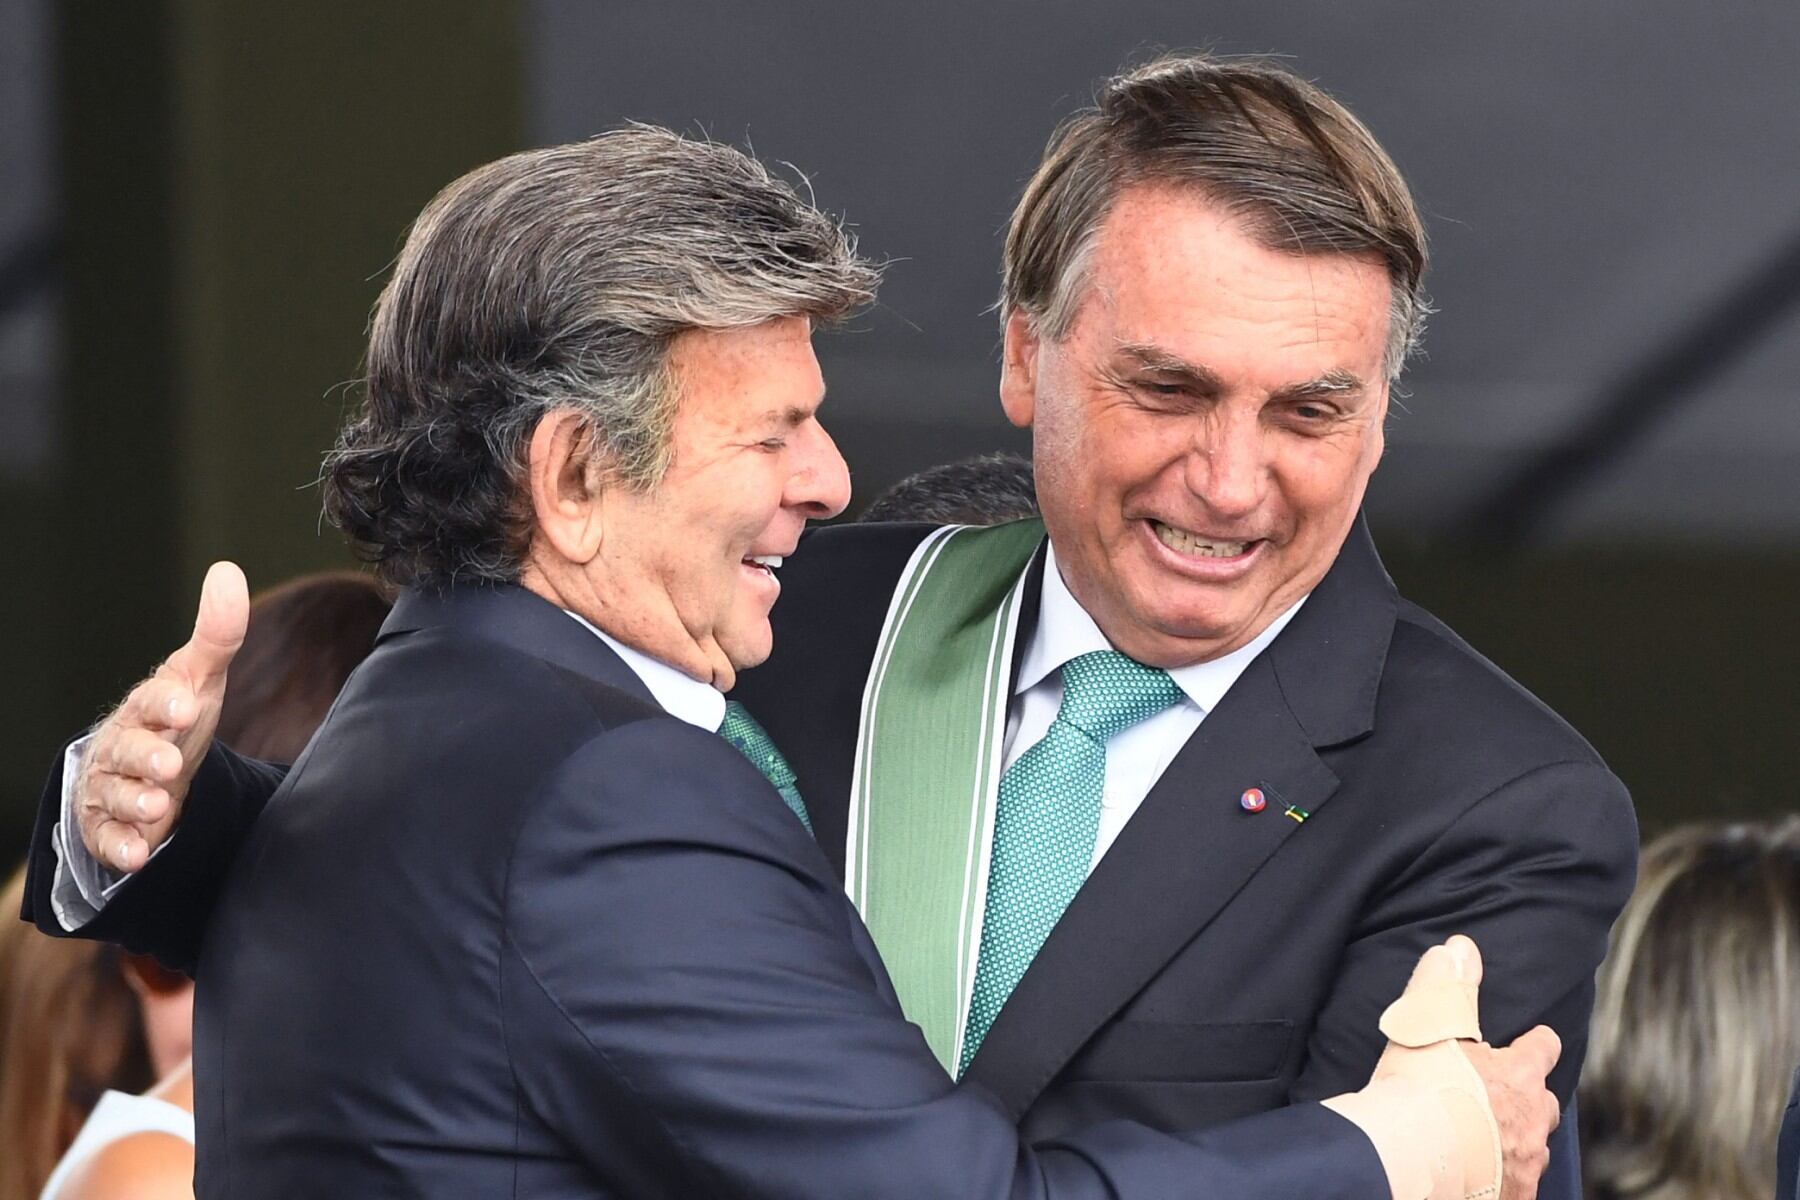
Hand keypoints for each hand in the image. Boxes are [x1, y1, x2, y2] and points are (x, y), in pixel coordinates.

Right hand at [76, 562, 247, 871]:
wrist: (151, 772)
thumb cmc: (177, 719)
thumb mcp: (200, 679)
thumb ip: (217, 633)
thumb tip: (226, 570)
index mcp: (147, 707)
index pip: (152, 702)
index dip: (167, 704)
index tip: (187, 705)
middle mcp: (122, 747)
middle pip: (128, 751)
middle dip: (147, 757)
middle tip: (169, 765)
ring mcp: (111, 788)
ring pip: (115, 795)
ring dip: (135, 802)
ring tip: (158, 808)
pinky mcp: (108, 827)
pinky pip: (107, 839)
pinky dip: (120, 847)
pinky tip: (137, 856)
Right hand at [1327, 935, 1561, 1199]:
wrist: (1410, 1158)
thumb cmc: (1420, 1090)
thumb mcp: (1427, 1023)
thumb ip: (1446, 985)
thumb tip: (1460, 946)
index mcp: (1519, 1077)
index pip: (1543, 1049)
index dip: (1534, 1043)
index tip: (1527, 1041)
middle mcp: (1531, 1122)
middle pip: (1544, 1105)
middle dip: (1526, 1099)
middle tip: (1496, 1096)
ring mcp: (1523, 1165)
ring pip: (1531, 1149)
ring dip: (1513, 1141)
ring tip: (1483, 1139)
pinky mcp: (1509, 1197)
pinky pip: (1512, 1186)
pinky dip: (1499, 1179)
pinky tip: (1478, 1176)